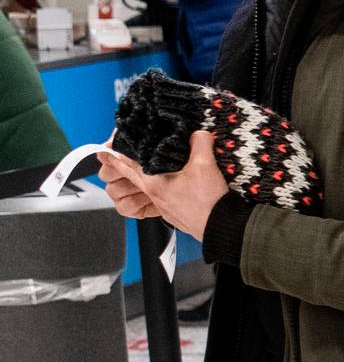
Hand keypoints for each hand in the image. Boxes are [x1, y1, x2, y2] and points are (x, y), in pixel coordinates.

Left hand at [96, 130, 226, 239]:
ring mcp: (163, 205)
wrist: (220, 228)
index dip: (115, 154)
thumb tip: (198, 134)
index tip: (106, 147)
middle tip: (116, 155)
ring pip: (146, 186)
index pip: (125, 164)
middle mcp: (153, 194)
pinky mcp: (174, 212)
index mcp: (153, 181)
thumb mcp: (205, 165)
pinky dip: (161, 187)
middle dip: (123, 165)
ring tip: (147, 167)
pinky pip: (160, 196)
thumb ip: (200, 143)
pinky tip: (172, 183)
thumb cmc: (208, 202)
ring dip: (143, 176)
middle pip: (131, 176)